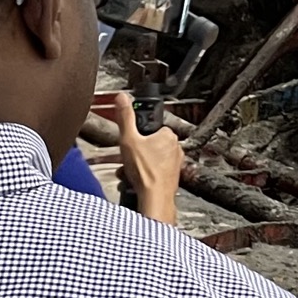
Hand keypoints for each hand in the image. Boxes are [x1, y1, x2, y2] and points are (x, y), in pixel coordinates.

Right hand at [113, 91, 182, 223]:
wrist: (154, 199)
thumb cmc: (145, 172)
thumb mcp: (128, 139)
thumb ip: (125, 117)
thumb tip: (122, 98)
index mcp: (168, 135)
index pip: (151, 128)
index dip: (137, 135)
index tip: (131, 143)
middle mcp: (175, 148)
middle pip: (150, 144)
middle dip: (137, 152)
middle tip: (129, 159)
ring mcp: (175, 164)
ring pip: (152, 159)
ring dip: (139, 165)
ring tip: (132, 172)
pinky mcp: (172, 177)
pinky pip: (155, 172)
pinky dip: (145, 175)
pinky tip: (137, 181)